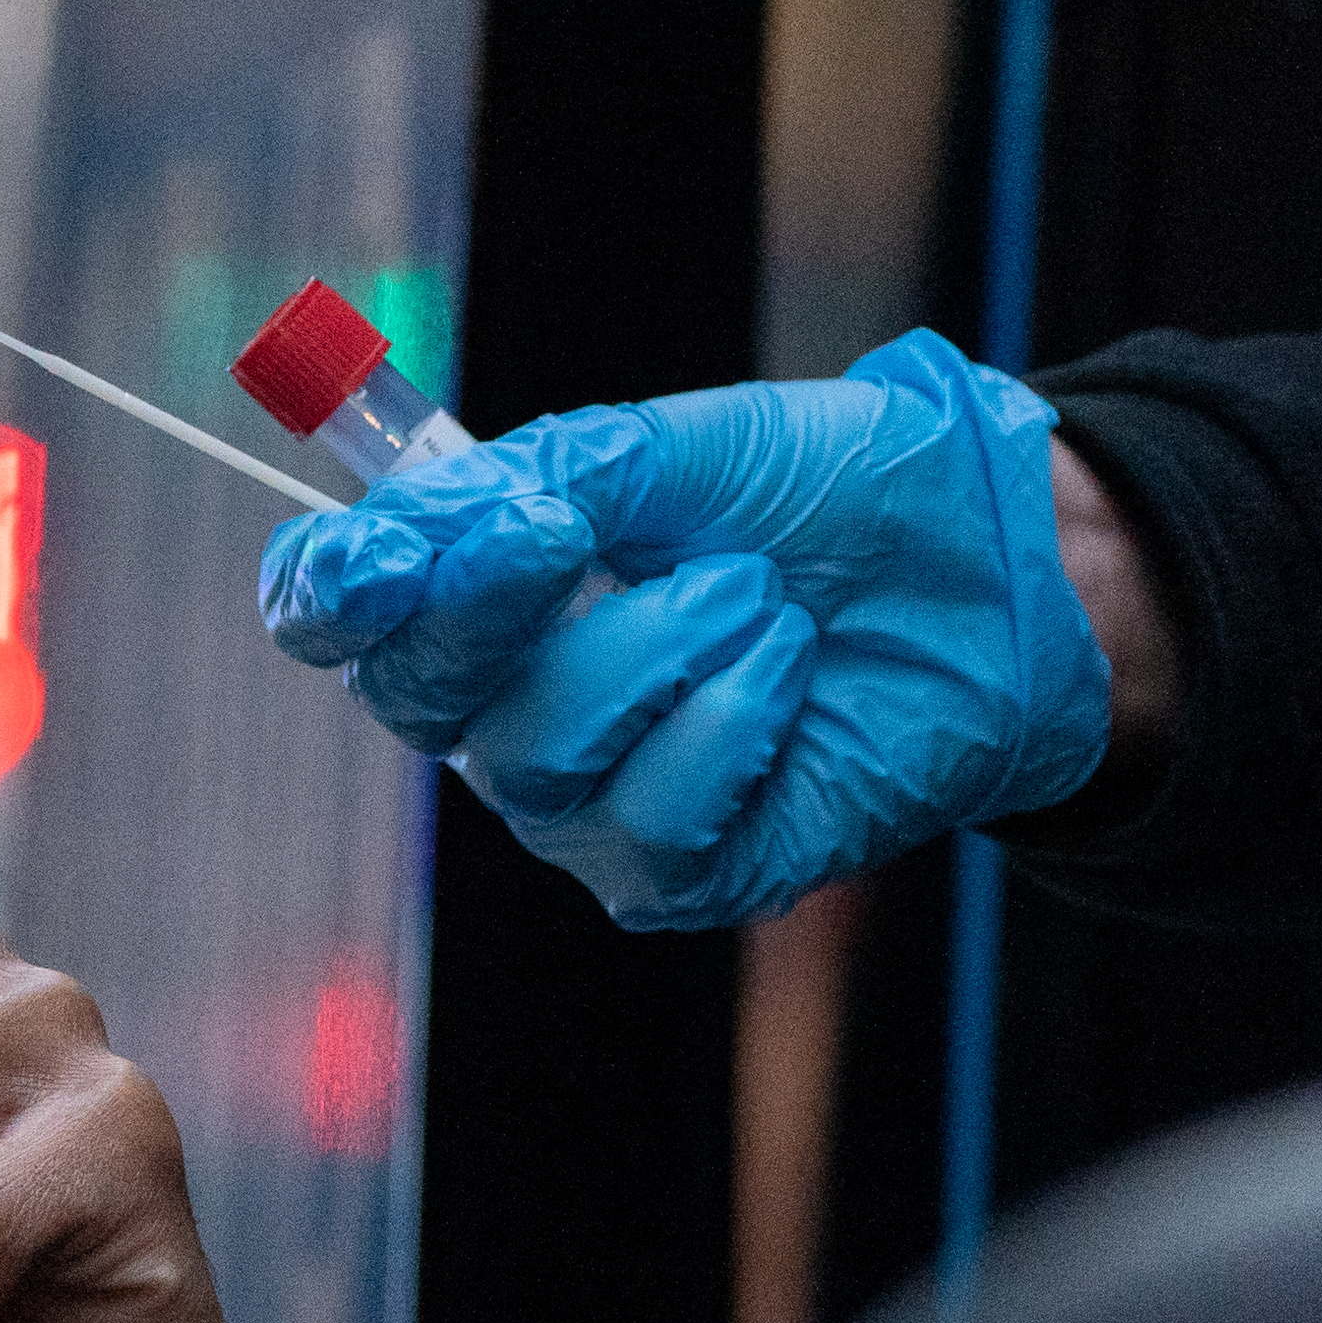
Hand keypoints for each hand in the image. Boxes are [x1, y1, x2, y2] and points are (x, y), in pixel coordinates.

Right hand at [255, 329, 1118, 928]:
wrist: (992, 573)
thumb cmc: (837, 500)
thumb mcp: (689, 446)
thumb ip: (554, 473)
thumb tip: (436, 512)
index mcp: (491, 597)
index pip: (347, 618)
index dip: (329, 593)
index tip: (373, 557)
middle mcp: (513, 712)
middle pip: (418, 694)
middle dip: (493, 605)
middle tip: (574, 526)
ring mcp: (589, 807)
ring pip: (540, 756)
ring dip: (666, 647)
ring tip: (763, 601)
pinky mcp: (681, 875)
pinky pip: (649, 823)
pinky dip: (730, 728)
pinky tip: (788, 682)